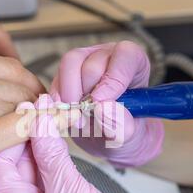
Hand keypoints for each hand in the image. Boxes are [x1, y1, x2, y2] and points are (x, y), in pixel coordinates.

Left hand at [0, 95, 158, 192]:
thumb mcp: (67, 187)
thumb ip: (50, 151)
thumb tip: (40, 120)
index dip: (12, 133)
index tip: (26, 110)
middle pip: (14, 162)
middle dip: (29, 135)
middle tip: (42, 109)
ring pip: (31, 166)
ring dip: (42, 143)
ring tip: (51, 117)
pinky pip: (45, 175)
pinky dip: (52, 157)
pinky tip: (57, 138)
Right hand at [51, 41, 163, 167]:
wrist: (108, 137)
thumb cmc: (124, 130)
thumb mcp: (129, 134)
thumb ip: (121, 125)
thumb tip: (102, 109)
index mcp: (135, 63)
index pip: (125, 55)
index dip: (112, 79)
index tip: (100, 104)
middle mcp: (109, 56)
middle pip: (92, 64)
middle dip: (86, 95)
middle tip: (87, 120)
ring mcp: (86, 59)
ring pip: (71, 64)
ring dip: (69, 95)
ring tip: (76, 118)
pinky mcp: (66, 71)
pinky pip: (56, 77)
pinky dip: (58, 99)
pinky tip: (67, 115)